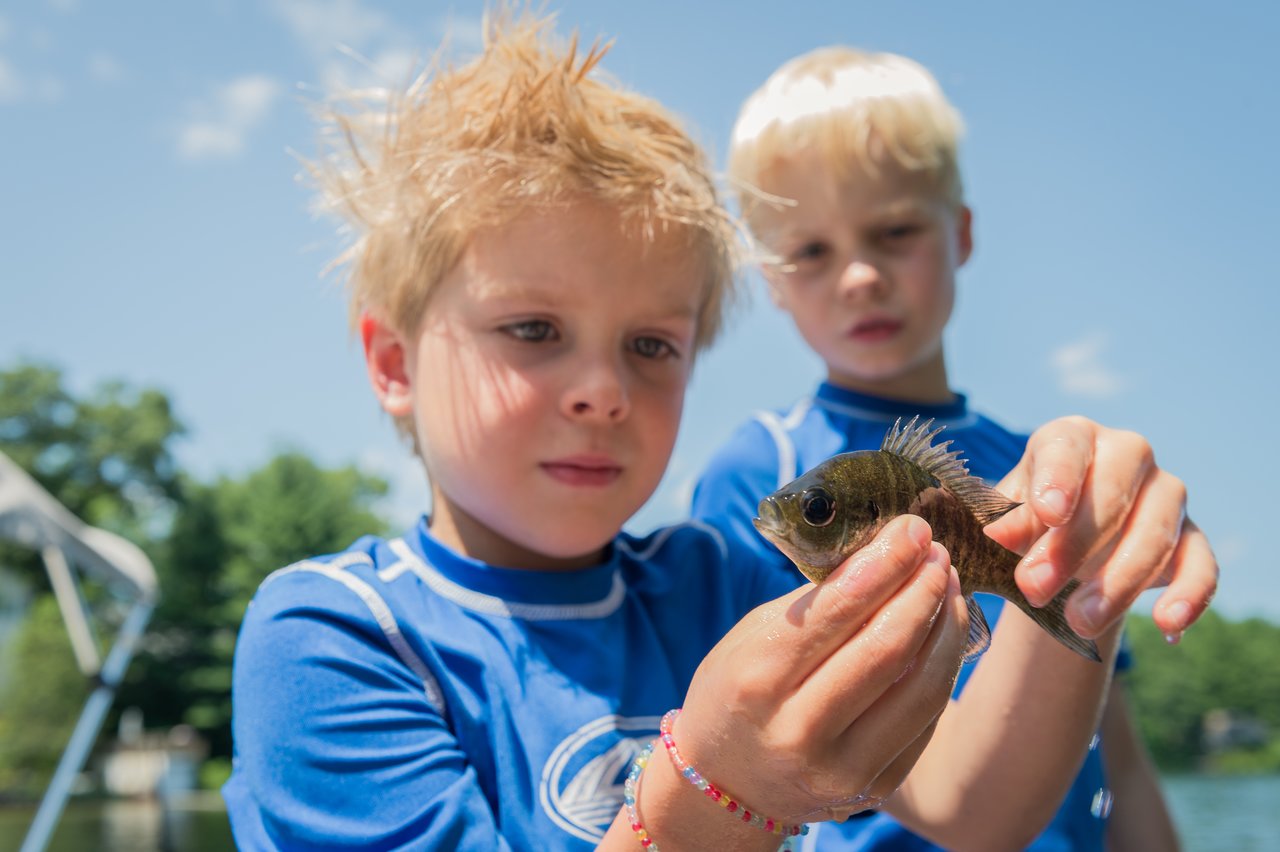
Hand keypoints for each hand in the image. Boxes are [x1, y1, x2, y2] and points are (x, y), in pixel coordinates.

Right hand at [674, 516, 968, 823]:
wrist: (726, 785)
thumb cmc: (736, 692)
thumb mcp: (753, 638)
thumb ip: (816, 604)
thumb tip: (885, 554)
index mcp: (759, 680)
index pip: (839, 610)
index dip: (886, 562)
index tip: (912, 529)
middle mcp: (799, 731)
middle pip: (888, 647)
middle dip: (924, 589)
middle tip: (938, 552)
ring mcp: (841, 769)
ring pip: (921, 688)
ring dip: (947, 627)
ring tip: (950, 588)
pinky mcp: (874, 789)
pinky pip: (925, 721)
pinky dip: (942, 671)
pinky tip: (943, 636)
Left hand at [985, 416, 1217, 642]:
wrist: (1069, 545)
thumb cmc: (1031, 520)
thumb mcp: (1011, 518)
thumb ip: (1007, 523)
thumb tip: (997, 535)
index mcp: (1074, 437)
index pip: (1067, 448)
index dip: (1059, 479)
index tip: (1048, 514)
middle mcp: (1127, 454)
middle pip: (1112, 495)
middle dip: (1073, 547)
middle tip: (1035, 589)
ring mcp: (1166, 494)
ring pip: (1154, 535)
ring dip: (1118, 584)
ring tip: (1080, 622)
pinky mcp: (1193, 537)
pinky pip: (1202, 566)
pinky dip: (1189, 596)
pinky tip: (1168, 627)